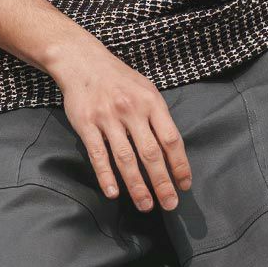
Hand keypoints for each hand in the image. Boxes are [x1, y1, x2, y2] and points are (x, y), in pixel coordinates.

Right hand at [51, 41, 192, 210]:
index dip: (179, 165)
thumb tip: (173, 152)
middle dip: (162, 182)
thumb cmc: (119, 80)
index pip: (171, 139)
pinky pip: (98, 155)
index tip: (184, 185)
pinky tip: (114, 193)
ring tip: (146, 205)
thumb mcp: (146, 90)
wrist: (82, 61)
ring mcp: (108, 118)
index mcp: (151, 102)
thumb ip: (159, 117)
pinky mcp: (86, 124)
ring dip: (137, 186)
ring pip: (125, 159)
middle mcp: (131, 110)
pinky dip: (106, 176)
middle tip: (170, 204)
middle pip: (150, 154)